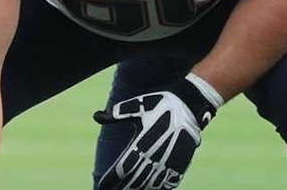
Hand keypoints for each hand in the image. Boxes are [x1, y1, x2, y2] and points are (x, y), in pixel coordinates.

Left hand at [94, 76, 220, 189]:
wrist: (190, 106)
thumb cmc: (161, 104)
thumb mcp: (138, 105)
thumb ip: (117, 113)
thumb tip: (96, 116)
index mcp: (141, 144)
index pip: (121, 169)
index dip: (110, 180)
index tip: (101, 186)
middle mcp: (153, 157)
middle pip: (133, 183)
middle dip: (121, 189)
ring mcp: (167, 164)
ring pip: (149, 186)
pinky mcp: (179, 166)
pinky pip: (167, 184)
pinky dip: (157, 189)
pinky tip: (151, 188)